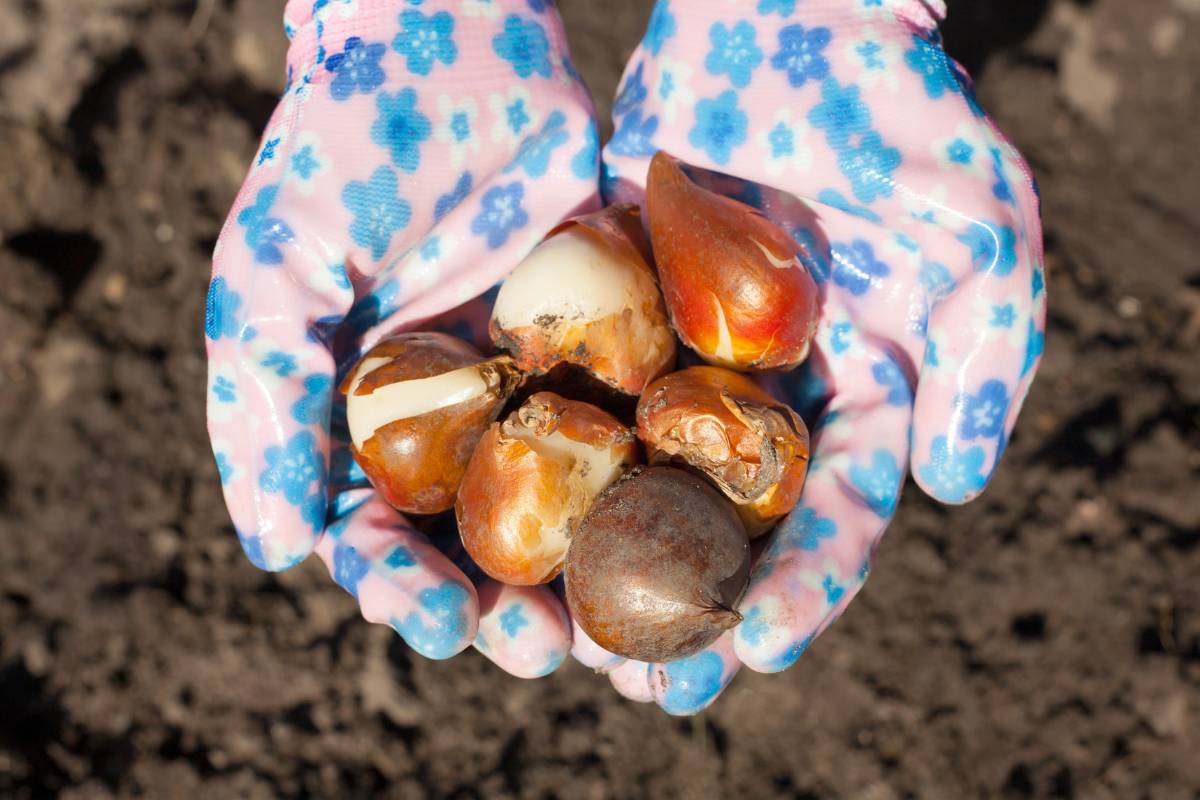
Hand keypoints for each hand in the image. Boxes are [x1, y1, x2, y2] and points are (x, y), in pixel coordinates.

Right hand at [205, 0, 598, 675]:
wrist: (452, 43)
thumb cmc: (343, 152)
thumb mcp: (274, 272)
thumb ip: (263, 405)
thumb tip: (274, 548)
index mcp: (371, 428)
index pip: (380, 537)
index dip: (403, 590)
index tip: (439, 622)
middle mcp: (463, 426)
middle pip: (488, 548)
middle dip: (512, 611)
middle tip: (546, 652)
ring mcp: (546, 392)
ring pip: (575, 512)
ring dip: (597, 577)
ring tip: (627, 630)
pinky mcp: (620, 349)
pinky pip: (645, 432)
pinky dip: (665, 486)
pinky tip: (691, 528)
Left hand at [597, 0, 1044, 712]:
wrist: (787, 22)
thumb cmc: (897, 119)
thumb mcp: (977, 233)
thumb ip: (984, 360)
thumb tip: (950, 488)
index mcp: (854, 400)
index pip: (832, 515)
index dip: (804, 584)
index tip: (757, 645)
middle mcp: (762, 401)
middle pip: (725, 529)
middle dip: (689, 610)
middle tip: (650, 690)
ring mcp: (679, 365)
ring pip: (638, 487)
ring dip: (603, 567)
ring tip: (560, 644)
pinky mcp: (611, 322)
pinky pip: (574, 403)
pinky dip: (543, 468)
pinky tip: (499, 523)